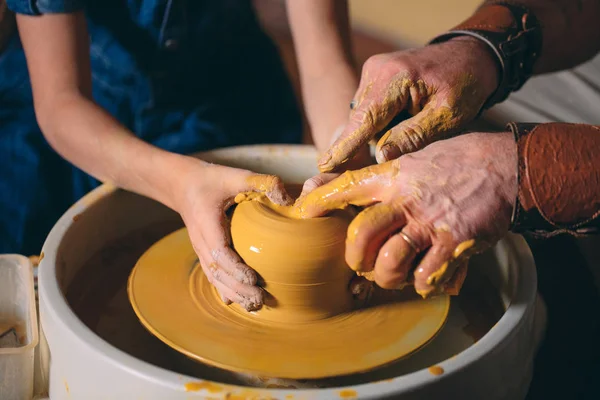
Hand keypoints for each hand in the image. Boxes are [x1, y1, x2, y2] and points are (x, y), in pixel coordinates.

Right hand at [177, 161, 291, 310]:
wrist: (182, 184)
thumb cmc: (211, 180)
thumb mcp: (236, 175)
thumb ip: (262, 183)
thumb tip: (288, 201)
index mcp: (207, 224)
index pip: (220, 252)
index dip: (236, 268)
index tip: (253, 278)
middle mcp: (201, 241)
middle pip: (217, 272)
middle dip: (238, 289)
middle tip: (260, 300)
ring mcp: (201, 249)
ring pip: (214, 277)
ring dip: (233, 293)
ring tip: (253, 306)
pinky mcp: (204, 251)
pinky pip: (212, 275)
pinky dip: (224, 289)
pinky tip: (236, 302)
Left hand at [297, 131, 516, 296]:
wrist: (506, 165)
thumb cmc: (459, 161)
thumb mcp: (415, 158)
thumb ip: (384, 177)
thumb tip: (347, 188)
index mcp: (394, 176)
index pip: (347, 186)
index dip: (321, 200)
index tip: (303, 211)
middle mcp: (406, 199)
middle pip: (361, 235)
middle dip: (355, 258)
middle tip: (361, 265)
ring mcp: (430, 222)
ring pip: (390, 262)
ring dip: (388, 277)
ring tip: (394, 275)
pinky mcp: (455, 242)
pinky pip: (426, 277)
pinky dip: (422, 284)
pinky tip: (426, 278)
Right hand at [317, 37, 499, 172]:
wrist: (470, 54)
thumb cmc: (465, 85)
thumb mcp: (448, 116)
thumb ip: (414, 136)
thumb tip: (381, 157)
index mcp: (395, 78)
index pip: (364, 119)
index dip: (345, 146)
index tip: (325, 166)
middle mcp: (376, 71)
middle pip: (359, 120)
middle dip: (363, 144)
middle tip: (371, 161)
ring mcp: (372, 71)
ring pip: (363, 116)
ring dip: (375, 133)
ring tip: (403, 132)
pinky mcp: (374, 75)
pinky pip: (368, 108)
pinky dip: (379, 122)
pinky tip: (400, 123)